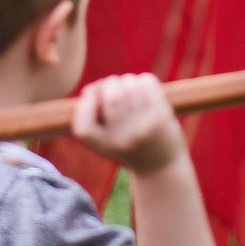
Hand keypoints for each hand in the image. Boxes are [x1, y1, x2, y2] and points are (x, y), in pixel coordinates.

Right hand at [71, 72, 185, 175]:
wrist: (161, 165)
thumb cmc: (126, 143)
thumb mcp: (104, 138)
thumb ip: (91, 116)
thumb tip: (92, 90)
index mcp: (104, 145)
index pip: (83, 128)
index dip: (84, 107)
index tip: (91, 97)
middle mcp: (122, 139)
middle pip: (111, 98)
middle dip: (110, 83)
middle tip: (114, 86)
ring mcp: (142, 128)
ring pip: (130, 85)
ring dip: (128, 80)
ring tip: (131, 88)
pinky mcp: (160, 117)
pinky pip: (147, 83)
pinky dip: (144, 80)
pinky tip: (144, 89)